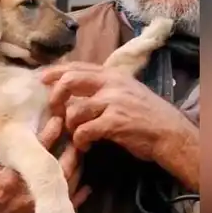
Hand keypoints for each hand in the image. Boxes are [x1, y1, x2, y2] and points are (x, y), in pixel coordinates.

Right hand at [0, 117, 91, 212]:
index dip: (50, 133)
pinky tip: (85, 184)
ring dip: (77, 168)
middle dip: (71, 150)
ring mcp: (40, 210)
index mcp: (14, 179)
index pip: (38, 151)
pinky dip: (79, 195)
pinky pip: (68, 207)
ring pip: (68, 185)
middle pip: (60, 168)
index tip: (58, 120)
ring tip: (81, 153)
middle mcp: (31, 195)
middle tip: (77, 136)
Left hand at [42, 62, 195, 164]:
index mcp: (113, 75)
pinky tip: (85, 145)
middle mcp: (112, 84)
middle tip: (54, 111)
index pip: (77, 66)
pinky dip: (80, 140)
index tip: (41, 78)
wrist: (170, 133)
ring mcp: (113, 102)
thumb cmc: (147, 115)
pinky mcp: (114, 123)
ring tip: (76, 134)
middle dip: (55, 97)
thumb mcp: (127, 91)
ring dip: (70, 126)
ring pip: (74, 111)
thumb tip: (76, 86)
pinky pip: (84, 130)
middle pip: (70, 81)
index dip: (55, 71)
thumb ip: (104, 86)